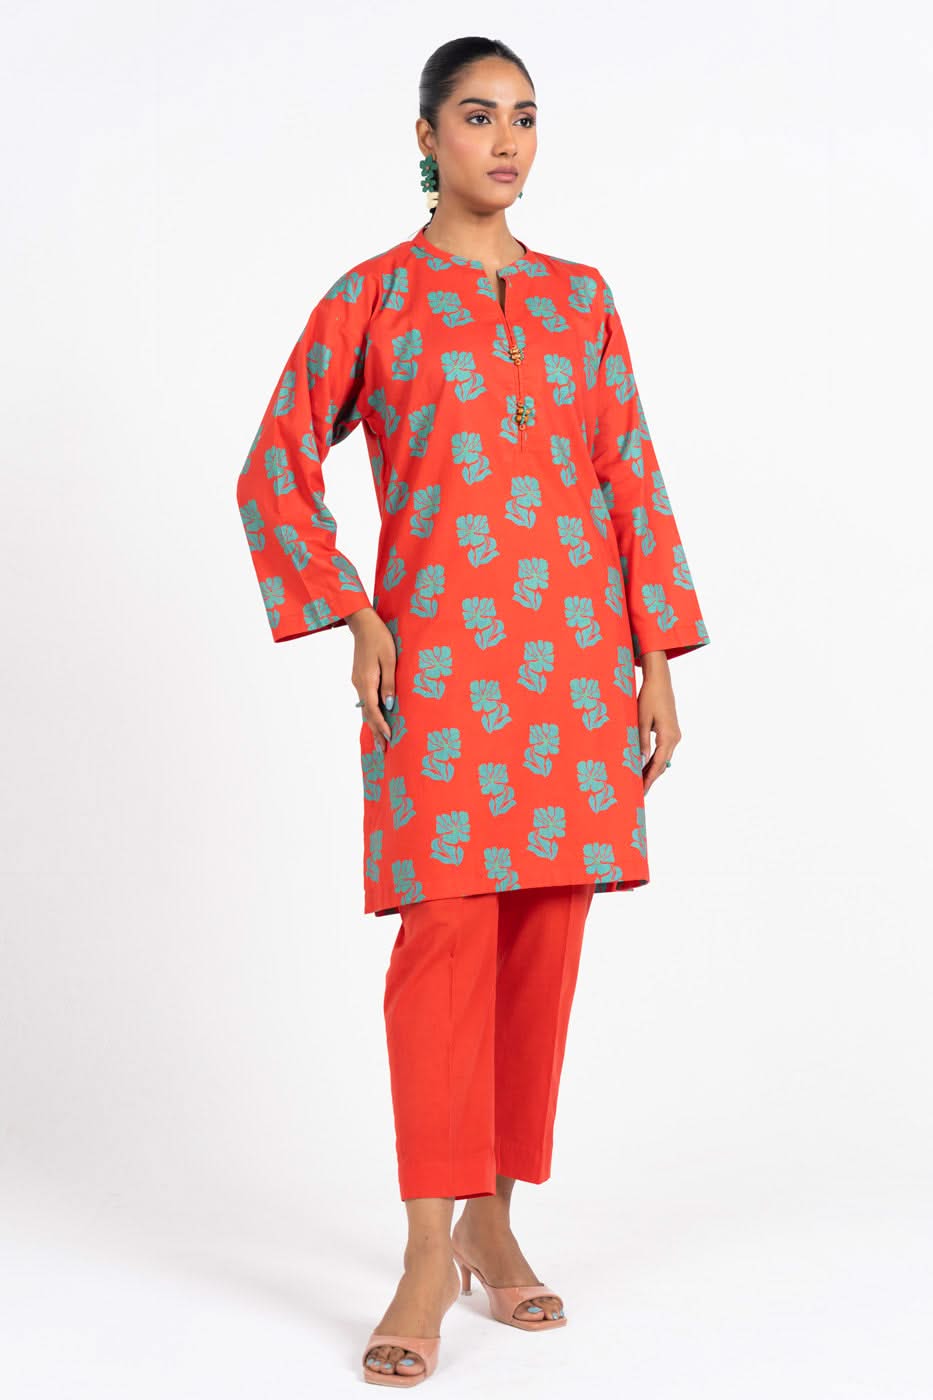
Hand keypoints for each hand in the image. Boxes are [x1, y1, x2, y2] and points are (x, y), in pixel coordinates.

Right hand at [347, 607, 395, 750]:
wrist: (364, 624)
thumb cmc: (380, 638)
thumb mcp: (390, 659)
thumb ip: (390, 683)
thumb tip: (390, 705)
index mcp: (367, 680)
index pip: (373, 709)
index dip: (381, 725)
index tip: (389, 737)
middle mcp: (359, 684)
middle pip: (367, 713)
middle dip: (375, 731)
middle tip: (383, 749)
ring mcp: (358, 681)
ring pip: (365, 708)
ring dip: (373, 724)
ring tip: (380, 739)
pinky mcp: (360, 678)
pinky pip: (365, 700)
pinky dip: (370, 713)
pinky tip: (376, 719)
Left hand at [638, 651, 680, 794]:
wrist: (660, 681)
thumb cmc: (649, 698)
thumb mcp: (641, 720)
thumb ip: (641, 741)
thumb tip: (640, 761)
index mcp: (668, 736)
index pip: (658, 764)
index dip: (649, 778)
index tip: (641, 790)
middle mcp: (675, 738)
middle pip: (662, 764)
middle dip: (651, 778)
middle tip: (639, 791)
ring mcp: (675, 735)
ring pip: (664, 758)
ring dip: (653, 770)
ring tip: (640, 781)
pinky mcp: (671, 731)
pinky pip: (664, 750)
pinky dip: (655, 760)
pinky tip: (645, 765)